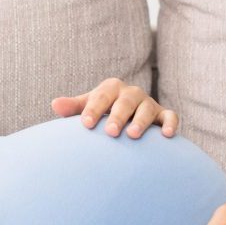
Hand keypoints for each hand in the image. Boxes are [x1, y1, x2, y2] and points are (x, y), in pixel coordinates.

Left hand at [49, 77, 178, 138]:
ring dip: (141, 121)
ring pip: (147, 108)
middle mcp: (131, 93)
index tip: (85, 125)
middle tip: (110, 133)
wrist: (127, 115)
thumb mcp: (88, 106)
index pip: (100, 97)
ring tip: (133, 135)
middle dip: (118, 116)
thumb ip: (73, 107)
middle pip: (125, 101)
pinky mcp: (164, 115)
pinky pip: (171, 116)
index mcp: (111, 88)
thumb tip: (55, 104)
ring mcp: (148, 103)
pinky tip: (167, 135)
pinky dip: (171, 124)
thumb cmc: (103, 112)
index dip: (93, 109)